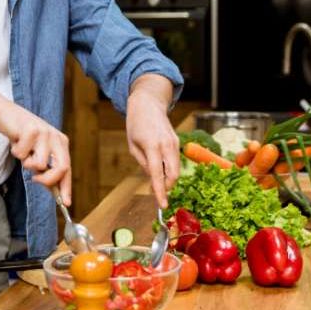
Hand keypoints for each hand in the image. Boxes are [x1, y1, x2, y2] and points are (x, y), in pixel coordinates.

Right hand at [0, 103, 71, 204]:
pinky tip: (16, 141)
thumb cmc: (23, 137)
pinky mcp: (31, 130)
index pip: (67, 169)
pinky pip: (22, 155)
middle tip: (35, 179)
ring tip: (22, 151)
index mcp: (61, 143)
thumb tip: (53, 190)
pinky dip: (16, 151)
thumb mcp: (37, 152)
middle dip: (48, 180)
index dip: (66, 187)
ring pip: (39, 164)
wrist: (8, 115)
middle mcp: (56, 138)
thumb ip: (45, 168)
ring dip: (25, 162)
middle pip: (61, 168)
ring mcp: (45, 133)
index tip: (66, 203)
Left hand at [126, 90, 179, 208]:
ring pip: (176, 169)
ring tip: (157, 179)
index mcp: (152, 146)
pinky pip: (176, 161)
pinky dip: (170, 169)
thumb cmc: (136, 125)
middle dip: (167, 186)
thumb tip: (153, 178)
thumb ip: (143, 163)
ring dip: (168, 178)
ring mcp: (174, 143)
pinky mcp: (177, 142)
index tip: (163, 205)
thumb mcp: (133, 146)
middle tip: (157, 192)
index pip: (157, 174)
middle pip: (173, 174)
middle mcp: (166, 145)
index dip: (160, 191)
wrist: (148, 104)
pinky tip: (161, 168)